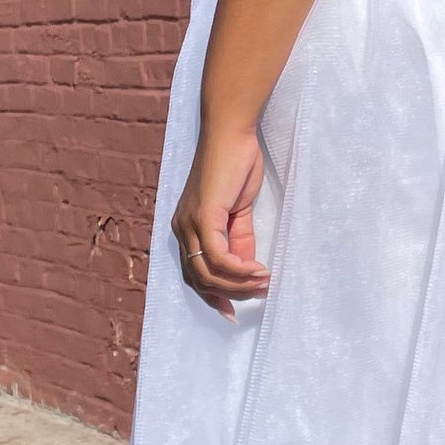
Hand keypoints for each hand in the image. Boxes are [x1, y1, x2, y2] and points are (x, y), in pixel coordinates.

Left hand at [173, 113, 270, 318]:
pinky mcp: (203, 217)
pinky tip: (257, 270)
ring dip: (238, 284)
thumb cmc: (236, 165)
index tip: (234, 311)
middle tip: (256, 298)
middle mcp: (181, 229)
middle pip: (198, 279)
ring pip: (207, 272)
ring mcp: (189, 223)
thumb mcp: (238, 210)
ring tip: (263, 283)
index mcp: (187, 227)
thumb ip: (239, 238)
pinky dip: (238, 269)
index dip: (213, 296)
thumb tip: (246, 267)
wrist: (231, 133)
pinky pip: (217, 257)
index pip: (194, 273)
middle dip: (228, 295)